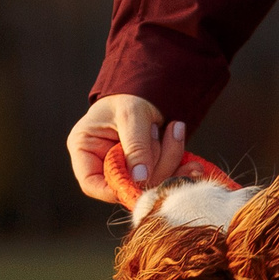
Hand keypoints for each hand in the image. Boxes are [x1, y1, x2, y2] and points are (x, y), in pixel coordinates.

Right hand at [68, 95, 186, 203]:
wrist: (149, 90)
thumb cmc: (130, 95)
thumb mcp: (131, 115)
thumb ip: (136, 145)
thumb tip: (140, 178)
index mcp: (85, 149)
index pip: (91, 183)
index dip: (114, 189)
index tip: (140, 182)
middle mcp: (102, 164)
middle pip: (126, 186)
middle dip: (154, 166)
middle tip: (166, 132)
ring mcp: (127, 171)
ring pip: (150, 185)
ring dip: (170, 160)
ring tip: (176, 129)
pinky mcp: (148, 173)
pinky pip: (164, 181)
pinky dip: (180, 170)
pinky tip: (192, 163)